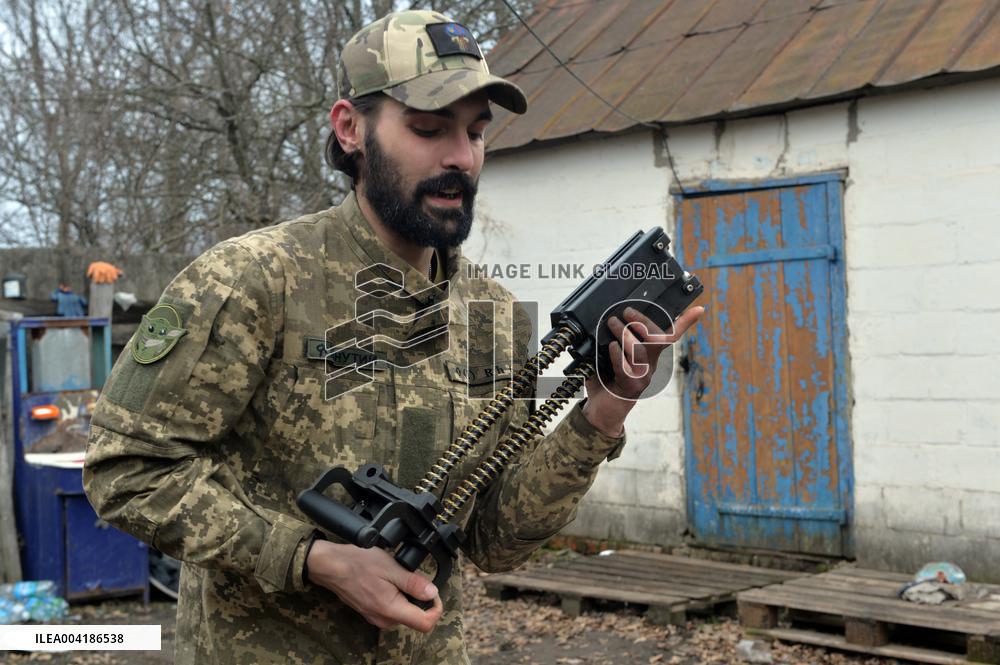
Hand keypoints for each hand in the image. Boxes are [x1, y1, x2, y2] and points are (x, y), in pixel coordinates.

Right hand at [306, 540, 442, 631]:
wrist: (330, 565)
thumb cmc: (357, 563)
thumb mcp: (391, 568)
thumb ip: (413, 583)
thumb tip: (433, 593)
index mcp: (391, 610)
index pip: (425, 624)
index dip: (436, 608)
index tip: (434, 592)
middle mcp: (384, 619)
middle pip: (416, 618)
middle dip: (421, 599)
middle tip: (414, 577)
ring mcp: (376, 617)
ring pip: (404, 613)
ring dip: (407, 597)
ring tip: (397, 576)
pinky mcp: (371, 612)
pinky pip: (392, 609)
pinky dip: (396, 597)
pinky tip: (388, 580)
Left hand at [582, 305, 704, 435]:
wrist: (600, 410)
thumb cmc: (605, 378)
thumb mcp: (610, 354)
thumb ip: (615, 338)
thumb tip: (611, 318)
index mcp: (650, 356)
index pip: (670, 337)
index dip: (685, 323)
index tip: (699, 309)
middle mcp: (650, 366)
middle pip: (659, 341)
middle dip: (644, 322)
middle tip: (626, 312)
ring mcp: (643, 378)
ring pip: (641, 351)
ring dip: (625, 334)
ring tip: (612, 323)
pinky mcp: (631, 388)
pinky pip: (626, 368)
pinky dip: (618, 355)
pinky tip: (612, 347)